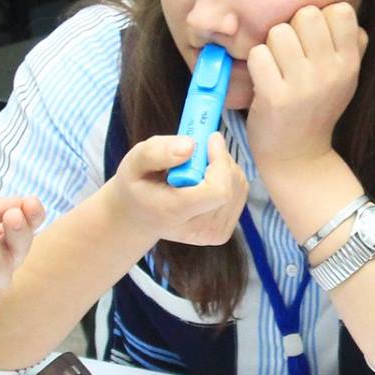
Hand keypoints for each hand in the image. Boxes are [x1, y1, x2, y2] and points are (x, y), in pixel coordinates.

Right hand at [105, 132, 247, 246]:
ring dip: (225, 168)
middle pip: (231, 186)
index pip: (219, 191)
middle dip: (221, 160)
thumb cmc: (138, 185)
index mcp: (175, 213)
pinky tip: (205, 179)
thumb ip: (158, 152)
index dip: (220, 161)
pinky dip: (228, 179)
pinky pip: (240, 194)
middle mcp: (197, 230)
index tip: (210, 139)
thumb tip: (191, 146)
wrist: (139, 217)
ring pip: (239, 188)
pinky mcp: (222, 233)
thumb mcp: (135, 162)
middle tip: (200, 151)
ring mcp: (212, 235)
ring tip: (198, 167)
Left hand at [245, 3, 367, 173]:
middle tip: (290, 53)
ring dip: (271, 46)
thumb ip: (351, 43)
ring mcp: (303, 86)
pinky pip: (258, 54)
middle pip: (307, 14)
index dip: (321, 18)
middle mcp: (331, 73)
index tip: (313, 39)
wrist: (298, 157)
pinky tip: (264, 80)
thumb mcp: (346, 77)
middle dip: (293, 27)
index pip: (340, 10)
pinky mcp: (275, 97)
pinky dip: (256, 64)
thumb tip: (339, 8)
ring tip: (277, 67)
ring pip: (279, 31)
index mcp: (350, 64)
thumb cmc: (317, 108)